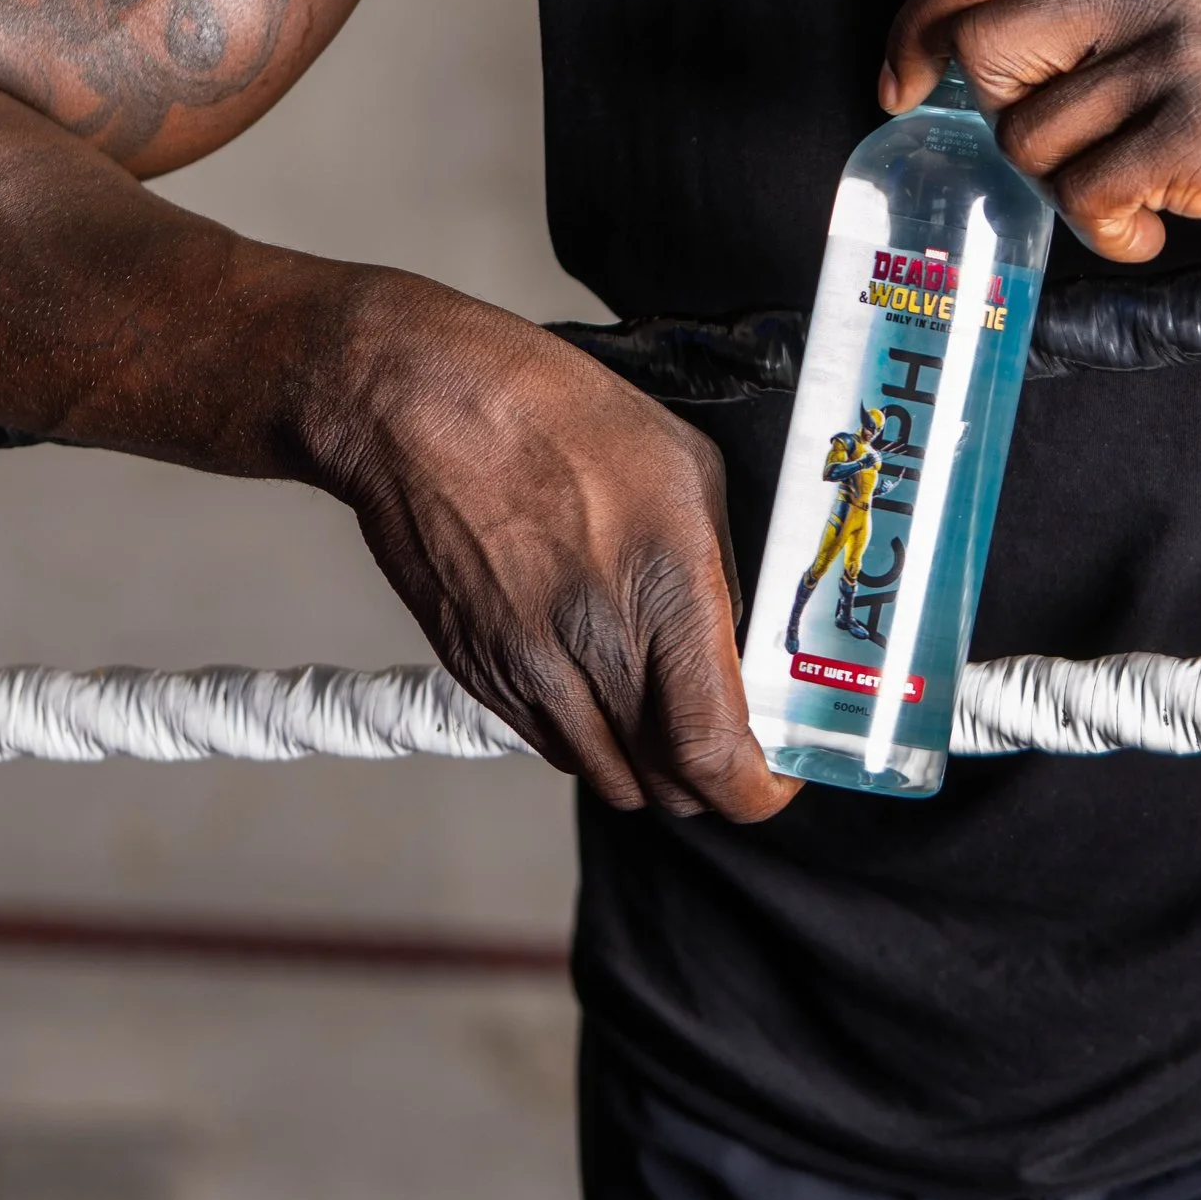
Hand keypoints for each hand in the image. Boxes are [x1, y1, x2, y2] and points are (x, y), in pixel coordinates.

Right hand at [327, 282, 795, 820]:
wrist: (425, 409)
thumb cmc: (558, 415)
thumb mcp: (688, 470)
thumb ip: (721, 573)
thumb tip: (738, 644)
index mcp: (665, 592)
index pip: (715, 751)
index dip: (755, 789)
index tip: (775, 778)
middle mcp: (596, 648)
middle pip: (666, 786)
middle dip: (709, 779)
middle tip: (728, 744)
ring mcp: (529, 670)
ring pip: (607, 777)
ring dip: (646, 764)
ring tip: (661, 712)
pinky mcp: (479, 673)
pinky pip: (550, 743)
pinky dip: (588, 735)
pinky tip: (597, 679)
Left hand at [884, 0, 1200, 271]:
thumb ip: (1114, 26)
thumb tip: (994, 71)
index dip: (920, 23)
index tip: (903, 85)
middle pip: (985, 44)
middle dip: (999, 122)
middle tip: (1064, 162)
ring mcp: (1178, 62)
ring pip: (1030, 137)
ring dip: (1066, 195)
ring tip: (1137, 204)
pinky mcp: (1198, 136)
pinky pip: (1086, 195)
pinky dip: (1108, 234)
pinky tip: (1155, 232)